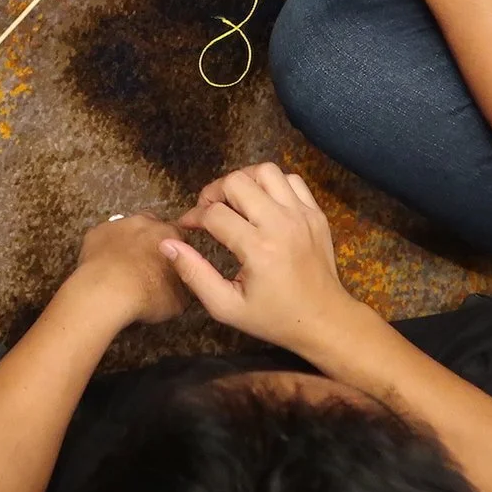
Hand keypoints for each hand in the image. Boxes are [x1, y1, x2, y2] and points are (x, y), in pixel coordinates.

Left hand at [61, 214, 189, 327]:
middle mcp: (145, 223)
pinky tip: (104, 266)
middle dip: (150, 240)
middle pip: (151, 225)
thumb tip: (180, 291)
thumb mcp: (177, 300)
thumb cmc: (145, 293)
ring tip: (123, 266)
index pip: (178, 235)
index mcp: (170, 235)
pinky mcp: (96, 232)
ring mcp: (119, 225)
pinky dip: (105, 248)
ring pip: (126, 229)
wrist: (109, 291)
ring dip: (127, 242)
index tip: (170, 262)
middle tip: (147, 262)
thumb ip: (181, 288)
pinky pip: (103, 237)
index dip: (175, 249)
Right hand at [164, 164, 361, 352]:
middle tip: (208, 210)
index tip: (188, 226)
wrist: (324, 320)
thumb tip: (167, 245)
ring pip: (266, 171)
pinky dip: (272, 184)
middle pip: (237, 182)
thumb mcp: (226, 306)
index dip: (193, 216)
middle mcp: (281, 224)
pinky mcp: (316, 213)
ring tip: (234, 201)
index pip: (214, 214)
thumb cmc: (273, 318)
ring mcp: (302, 215)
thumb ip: (194, 274)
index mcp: (258, 249)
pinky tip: (263, 203)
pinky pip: (291, 180)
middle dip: (214, 192)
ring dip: (243, 180)